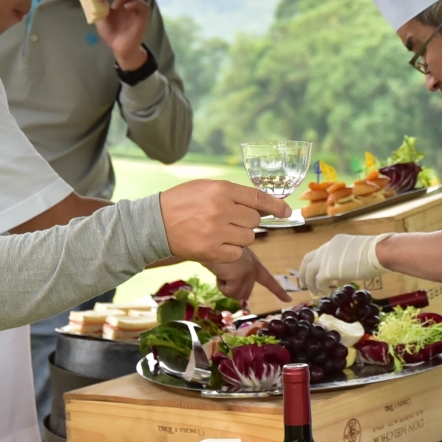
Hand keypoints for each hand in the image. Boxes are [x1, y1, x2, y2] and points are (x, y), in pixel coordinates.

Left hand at [92, 0, 152, 70]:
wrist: (119, 48)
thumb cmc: (111, 33)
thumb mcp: (99, 17)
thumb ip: (97, 6)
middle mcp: (128, 0)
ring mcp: (136, 7)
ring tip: (113, 6)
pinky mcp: (143, 16)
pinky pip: (143, 5)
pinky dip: (134, 3)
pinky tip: (125, 7)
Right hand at [159, 180, 289, 265]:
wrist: (154, 223)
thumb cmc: (181, 203)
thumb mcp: (206, 188)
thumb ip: (234, 194)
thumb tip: (263, 205)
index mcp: (222, 190)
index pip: (258, 198)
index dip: (276, 206)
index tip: (286, 212)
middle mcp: (221, 209)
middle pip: (255, 221)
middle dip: (247, 222)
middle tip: (230, 221)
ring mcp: (216, 231)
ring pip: (248, 238)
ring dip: (239, 237)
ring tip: (220, 232)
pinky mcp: (211, 251)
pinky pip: (237, 253)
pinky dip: (231, 250)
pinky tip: (216, 243)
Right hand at [211, 247, 289, 304]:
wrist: (207, 241)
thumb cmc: (214, 251)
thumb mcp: (230, 263)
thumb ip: (237, 274)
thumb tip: (240, 295)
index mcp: (254, 264)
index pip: (269, 280)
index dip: (278, 291)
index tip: (289, 300)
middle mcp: (254, 268)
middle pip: (244, 294)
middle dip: (230, 288)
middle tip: (223, 271)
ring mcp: (248, 271)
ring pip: (236, 295)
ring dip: (225, 286)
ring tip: (222, 270)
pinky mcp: (240, 275)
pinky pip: (229, 292)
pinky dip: (221, 285)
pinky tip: (220, 271)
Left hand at [297, 234, 386, 293]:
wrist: (378, 253)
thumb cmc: (375, 254)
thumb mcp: (356, 257)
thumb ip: (344, 266)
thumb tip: (338, 280)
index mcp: (335, 242)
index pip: (319, 253)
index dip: (315, 264)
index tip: (314, 274)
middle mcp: (327, 248)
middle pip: (307, 260)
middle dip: (304, 273)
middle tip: (304, 285)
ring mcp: (325, 258)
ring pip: (309, 272)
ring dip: (310, 284)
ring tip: (315, 293)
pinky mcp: (327, 270)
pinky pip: (318, 282)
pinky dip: (321, 289)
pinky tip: (326, 293)